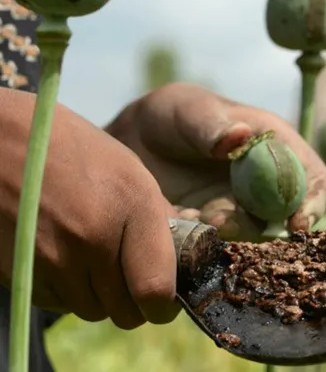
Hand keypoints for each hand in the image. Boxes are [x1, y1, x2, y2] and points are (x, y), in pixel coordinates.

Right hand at [0, 88, 180, 328]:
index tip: (165, 300)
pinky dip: (67, 292)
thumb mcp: (131, 171)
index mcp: (133, 207)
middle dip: (134, 304)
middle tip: (133, 283)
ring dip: (100, 298)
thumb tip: (181, 261)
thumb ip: (159, 219)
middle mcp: (93, 238)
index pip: (155, 289)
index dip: (164, 305)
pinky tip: (67, 260)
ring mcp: (51, 257)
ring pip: (91, 311)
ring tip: (98, 263)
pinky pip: (56, 303)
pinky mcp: (20, 269)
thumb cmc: (75, 150)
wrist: (4, 140)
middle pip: (124, 312)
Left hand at [105, 82, 325, 237]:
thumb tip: (240, 136)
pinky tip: (175, 221)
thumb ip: (210, 123)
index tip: (296, 221)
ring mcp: (243, 210)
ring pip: (253, 236)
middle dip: (262, 226)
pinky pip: (220, 247)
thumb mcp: (187, 110)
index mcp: (277, 146)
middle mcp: (268, 183)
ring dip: (227, 234)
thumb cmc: (170, 116)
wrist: (131, 144)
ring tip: (191, 216)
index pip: (312, 177)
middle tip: (222, 222)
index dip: (312, 200)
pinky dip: (201, 242)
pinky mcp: (217, 232)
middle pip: (288, 216)